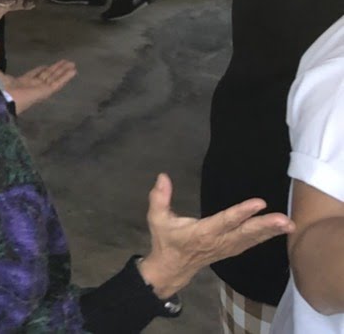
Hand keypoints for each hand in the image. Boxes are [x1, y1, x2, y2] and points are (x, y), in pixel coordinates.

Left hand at [0, 44, 76, 113]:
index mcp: (20, 82)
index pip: (34, 75)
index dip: (41, 70)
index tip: (46, 65)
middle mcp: (31, 86)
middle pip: (47, 76)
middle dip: (56, 69)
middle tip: (65, 63)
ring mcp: (39, 89)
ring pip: (54, 78)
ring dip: (63, 72)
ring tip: (72, 65)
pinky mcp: (44, 92)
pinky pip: (57, 84)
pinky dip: (65, 77)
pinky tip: (73, 72)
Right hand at [137, 173, 292, 298]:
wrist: (172, 268)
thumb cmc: (166, 241)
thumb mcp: (156, 218)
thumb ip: (159, 197)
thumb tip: (163, 176)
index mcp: (202, 232)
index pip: (225, 221)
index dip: (242, 212)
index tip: (259, 203)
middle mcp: (218, 241)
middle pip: (245, 233)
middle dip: (265, 226)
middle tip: (285, 220)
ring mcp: (227, 248)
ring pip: (252, 239)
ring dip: (271, 232)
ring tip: (289, 224)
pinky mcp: (231, 250)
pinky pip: (251, 243)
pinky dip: (265, 237)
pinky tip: (278, 231)